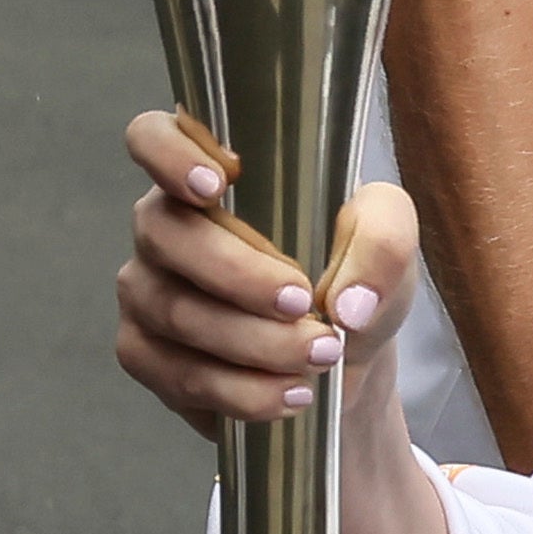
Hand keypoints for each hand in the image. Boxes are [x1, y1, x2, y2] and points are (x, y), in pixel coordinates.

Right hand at [119, 110, 416, 443]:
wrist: (343, 364)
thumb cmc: (352, 280)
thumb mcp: (387, 245)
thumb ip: (383, 240)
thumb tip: (347, 302)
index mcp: (209, 176)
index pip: (151, 138)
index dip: (169, 155)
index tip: (218, 186)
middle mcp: (164, 227)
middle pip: (166, 234)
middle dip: (238, 275)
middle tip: (305, 303)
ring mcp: (146, 291)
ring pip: (177, 313)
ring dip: (254, 343)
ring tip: (321, 356)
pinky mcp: (145, 355)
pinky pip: (179, 375)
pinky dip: (242, 392)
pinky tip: (291, 394)